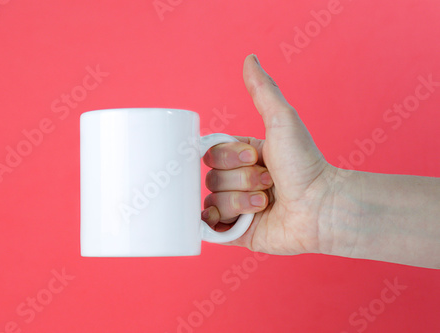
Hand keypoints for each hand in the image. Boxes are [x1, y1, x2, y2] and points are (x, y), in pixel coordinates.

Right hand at [202, 54, 335, 254]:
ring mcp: (236, 207)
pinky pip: (208, 226)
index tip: (257, 157)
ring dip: (241, 201)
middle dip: (242, 180)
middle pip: (211, 177)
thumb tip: (250, 58)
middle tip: (270, 183)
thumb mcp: (282, 120)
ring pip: (211, 201)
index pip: (211, 153)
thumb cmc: (305, 163)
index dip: (230, 156)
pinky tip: (235, 218)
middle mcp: (237, 181)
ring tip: (267, 203)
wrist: (322, 206)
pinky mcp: (236, 231)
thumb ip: (263, 91)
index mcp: (242, 157)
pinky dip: (216, 222)